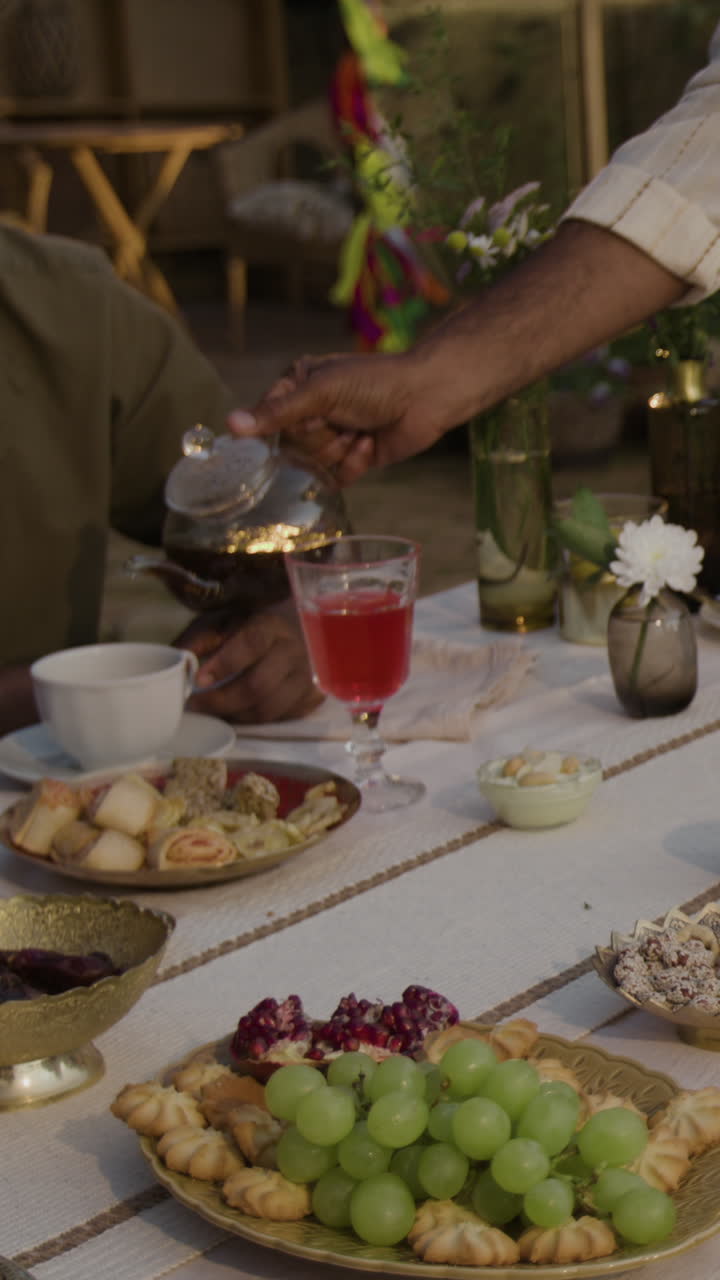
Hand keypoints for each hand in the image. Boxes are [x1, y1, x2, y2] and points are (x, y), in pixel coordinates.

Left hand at [176, 610, 322, 723]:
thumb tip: (178, 658)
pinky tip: (240, 713)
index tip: (198, 680)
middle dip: (222, 700)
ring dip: (236, 715)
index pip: (251, 644)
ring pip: (269, 709)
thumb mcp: (225, 623)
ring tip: (216, 712)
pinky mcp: (314, 698)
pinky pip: (282, 719)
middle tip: (196, 705)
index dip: (224, 664)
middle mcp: (295, 650)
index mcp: (272, 625)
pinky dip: (256, 721)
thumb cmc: (252, 629)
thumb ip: (200, 639)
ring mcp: (308, 677)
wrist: (297, 632)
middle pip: (258, 686)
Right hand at [227, 348, 465, 484]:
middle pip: (290, 446)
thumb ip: (277, 412)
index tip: (313, 416)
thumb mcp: (322, 391)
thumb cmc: (375, 382)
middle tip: (344, 419)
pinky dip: (353, 463)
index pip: (268, 419)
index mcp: (297, 385)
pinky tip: (369, 443)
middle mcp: (309, 412)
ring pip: (312, 464)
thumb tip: (230, 424)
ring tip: (360, 428)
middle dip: (320, 436)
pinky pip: (334, 477)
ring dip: (339, 448)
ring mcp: (329, 437)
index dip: (289, 424)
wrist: (426, 397)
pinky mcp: (350, 460)